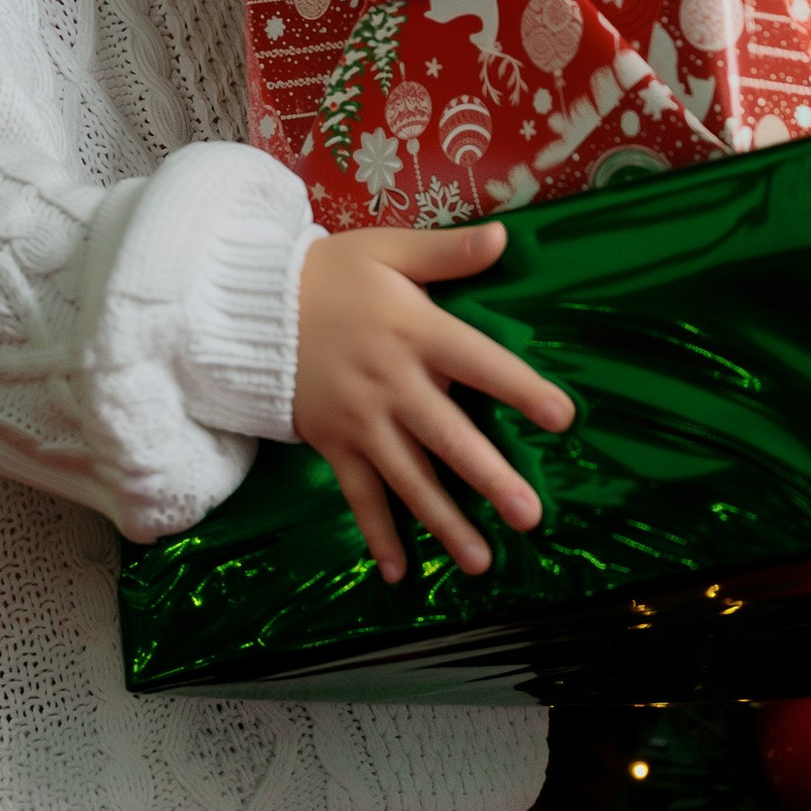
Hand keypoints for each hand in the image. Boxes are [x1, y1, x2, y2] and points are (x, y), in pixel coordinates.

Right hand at [294, 221, 573, 580]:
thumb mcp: (386, 250)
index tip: (563, 418)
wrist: (247, 309)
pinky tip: (400, 573)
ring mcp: (361, 423)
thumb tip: (503, 237)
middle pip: (448, 438)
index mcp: (414, 332)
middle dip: (490, 479)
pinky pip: (360, 497)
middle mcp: (392, 385)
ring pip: (409, 480)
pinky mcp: (335, 447)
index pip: (479, 363)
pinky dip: (377, 535)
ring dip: (445, 523)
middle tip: (530, 515)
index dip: (520, 389)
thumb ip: (446, 252)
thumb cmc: (329, 276)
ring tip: (481, 562)